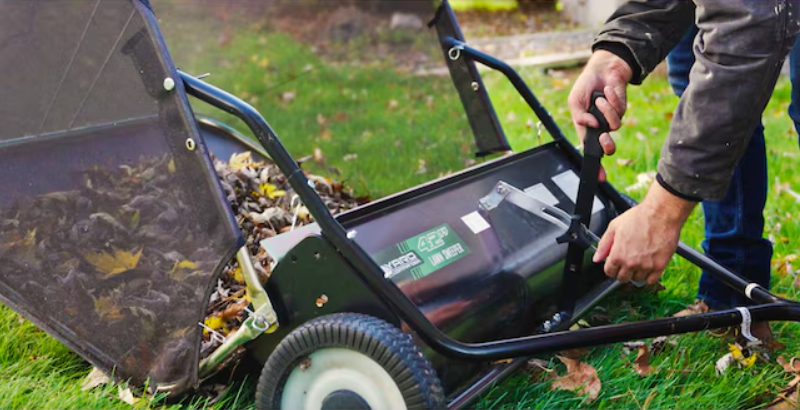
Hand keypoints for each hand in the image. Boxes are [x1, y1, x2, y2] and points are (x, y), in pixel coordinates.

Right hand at [568, 50, 631, 179]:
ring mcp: (611, 120)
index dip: (596, 166)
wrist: (603, 70)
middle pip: (608, 147)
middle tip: (604, 138)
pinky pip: (619, 112)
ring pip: (613, 126)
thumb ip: (579, 116)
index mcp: (586, 129)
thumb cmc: (586, 86)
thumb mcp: (575, 102)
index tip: (600, 177)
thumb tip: (590, 125)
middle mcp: (600, 128)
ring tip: (599, 98)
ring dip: (606, 110)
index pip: (590, 151)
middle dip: (607, 145)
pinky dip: (612, 100)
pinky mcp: (622, 110)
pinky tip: (607, 91)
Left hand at [592, 181, 695, 283]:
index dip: (611, 268)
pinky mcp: (660, 266)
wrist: (661, 214)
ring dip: (635, 273)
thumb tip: (597, 258)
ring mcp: (646, 266)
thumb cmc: (639, 218)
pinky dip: (648, 276)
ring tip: (638, 261)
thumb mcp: (614, 227)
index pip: (609, 272)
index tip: (615, 264)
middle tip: (626, 262)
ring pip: (637, 280)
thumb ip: (604, 245)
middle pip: (622, 278)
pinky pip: (651, 280)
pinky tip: (647, 267)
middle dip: (622, 272)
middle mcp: (631, 263)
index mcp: (618, 255)